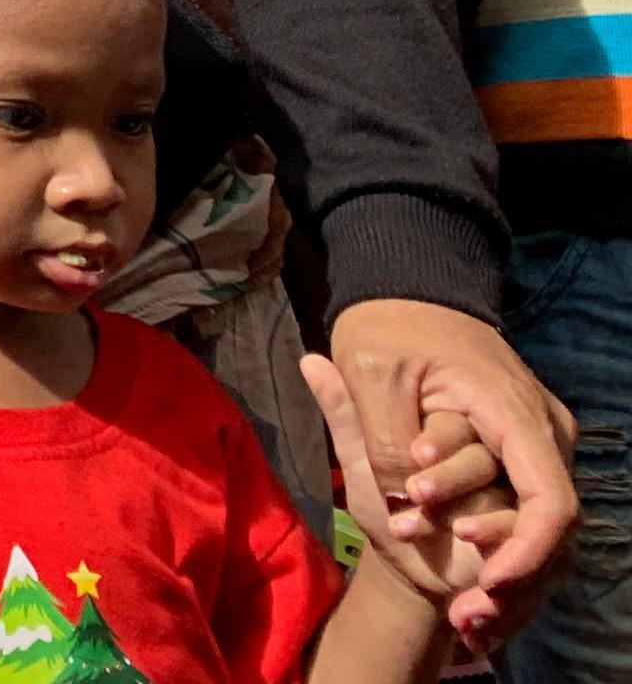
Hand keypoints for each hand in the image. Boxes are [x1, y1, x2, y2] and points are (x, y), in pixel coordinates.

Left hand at [323, 296, 578, 636]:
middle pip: (548, 523)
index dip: (526, 550)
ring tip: (466, 618)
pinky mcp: (522, 459)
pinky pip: (523, 514)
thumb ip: (378, 430)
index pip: (550, 499)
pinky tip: (475, 601)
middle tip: (466, 614)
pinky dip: (498, 554)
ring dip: (503, 573)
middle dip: (510, 574)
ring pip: (537, 527)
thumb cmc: (386, 332)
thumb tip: (395, 493)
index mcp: (515, 411)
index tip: (487, 583)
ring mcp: (538, 446)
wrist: (404, 301)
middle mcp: (543, 433)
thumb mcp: (369, 372)